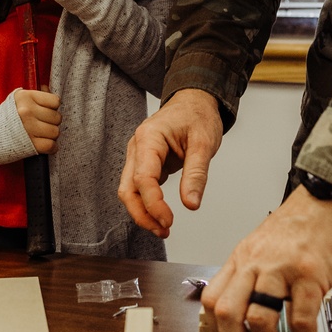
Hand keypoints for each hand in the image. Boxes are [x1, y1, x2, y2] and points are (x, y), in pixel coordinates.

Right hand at [14, 88, 60, 153]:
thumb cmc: (9, 115)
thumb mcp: (19, 98)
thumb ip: (36, 93)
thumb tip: (48, 88)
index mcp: (26, 97)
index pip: (55, 101)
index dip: (53, 107)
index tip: (46, 111)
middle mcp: (27, 111)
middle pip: (57, 117)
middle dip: (53, 122)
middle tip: (44, 124)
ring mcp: (28, 128)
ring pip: (55, 132)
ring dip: (51, 135)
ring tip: (42, 134)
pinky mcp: (29, 145)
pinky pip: (51, 145)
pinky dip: (51, 147)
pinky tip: (43, 143)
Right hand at [118, 89, 222, 238]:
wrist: (194, 101)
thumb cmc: (198, 115)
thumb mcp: (204, 143)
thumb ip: (196, 174)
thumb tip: (191, 205)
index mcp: (149, 138)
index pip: (142, 178)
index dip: (153, 204)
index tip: (168, 221)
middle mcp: (137, 147)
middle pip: (128, 189)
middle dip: (142, 214)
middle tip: (164, 231)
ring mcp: (138, 155)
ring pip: (129, 191)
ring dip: (142, 212)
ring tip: (163, 228)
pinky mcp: (144, 163)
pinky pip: (138, 188)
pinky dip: (147, 204)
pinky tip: (161, 216)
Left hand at [202, 185, 331, 331]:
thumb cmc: (307, 220)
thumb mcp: (268, 243)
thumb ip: (259, 273)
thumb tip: (255, 313)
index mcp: (243, 257)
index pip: (212, 297)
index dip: (218, 329)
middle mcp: (257, 262)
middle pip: (227, 313)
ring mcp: (282, 268)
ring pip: (258, 320)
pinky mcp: (311, 274)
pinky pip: (299, 320)